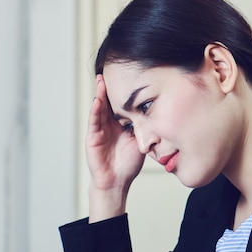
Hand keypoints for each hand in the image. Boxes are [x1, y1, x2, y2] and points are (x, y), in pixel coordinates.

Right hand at [87, 75, 144, 221]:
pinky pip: (94, 121)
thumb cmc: (129, 163)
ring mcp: (99, 129)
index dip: (123, 91)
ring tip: (101, 80)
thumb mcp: (140, 140)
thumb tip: (159, 112)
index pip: (121, 103)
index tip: (127, 75)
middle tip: (110, 70)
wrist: (118, 182)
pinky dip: (95, 110)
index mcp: (120, 123)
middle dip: (109, 87)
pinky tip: (97, 100)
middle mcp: (108, 124)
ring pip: (100, 108)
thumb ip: (144, 126)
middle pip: (108, 101)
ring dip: (100, 94)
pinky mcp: (92, 137)